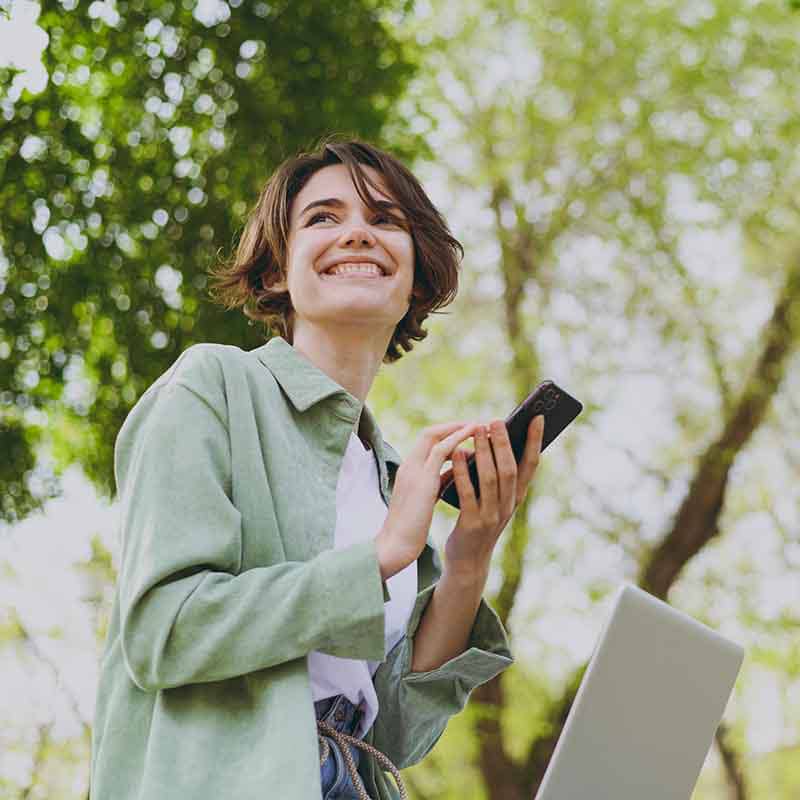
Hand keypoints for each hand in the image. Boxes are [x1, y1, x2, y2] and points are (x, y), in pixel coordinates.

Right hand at [375, 421, 482, 579]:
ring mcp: (414, 469)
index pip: (427, 442)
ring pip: (435, 435)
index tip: (467, 433)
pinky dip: (458, 439)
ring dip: (459, 428)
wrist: (395, 545)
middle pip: (430, 432)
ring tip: (480, 426)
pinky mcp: (422, 479)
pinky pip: (442, 450)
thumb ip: (436, 482)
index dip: (447, 434)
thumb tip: (454, 472)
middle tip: (478, 424)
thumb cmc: (410, 528)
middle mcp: (410, 465)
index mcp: (409, 470)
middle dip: (454, 425)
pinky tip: (474, 438)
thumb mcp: (424, 499)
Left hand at [443, 415, 544, 577]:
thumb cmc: (480, 522)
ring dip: (483, 452)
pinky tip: (456, 454)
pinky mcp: (472, 524)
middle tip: (496, 420)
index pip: (531, 465)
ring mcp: (491, 516)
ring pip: (491, 479)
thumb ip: (498, 476)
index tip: (538, 418)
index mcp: (516, 497)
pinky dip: (462, 472)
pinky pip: (467, 493)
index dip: (535, 442)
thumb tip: (493, 438)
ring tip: (477, 430)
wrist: (468, 561)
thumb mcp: (495, 499)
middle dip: (504, 442)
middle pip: (509, 469)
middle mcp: (508, 506)